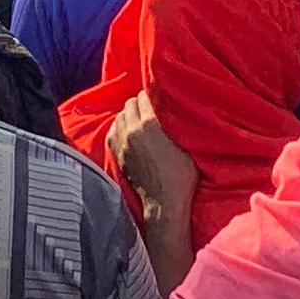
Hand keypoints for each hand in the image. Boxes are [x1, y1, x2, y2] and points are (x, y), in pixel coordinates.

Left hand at [109, 99, 199, 228]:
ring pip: (120, 115)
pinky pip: (112, 129)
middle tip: (151, 109)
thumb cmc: (181, 174)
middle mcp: (132, 130)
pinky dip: (120, 127)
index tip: (160, 99)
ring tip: (140, 120)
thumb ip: (177, 122)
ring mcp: (121, 142)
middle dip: (140, 104)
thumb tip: (176, 104)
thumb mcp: (187, 144)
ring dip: (129, 114)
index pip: (144, 96)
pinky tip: (129, 131)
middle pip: (130, 103)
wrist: (164, 202)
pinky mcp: (116, 153)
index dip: (153, 95)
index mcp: (149, 124)